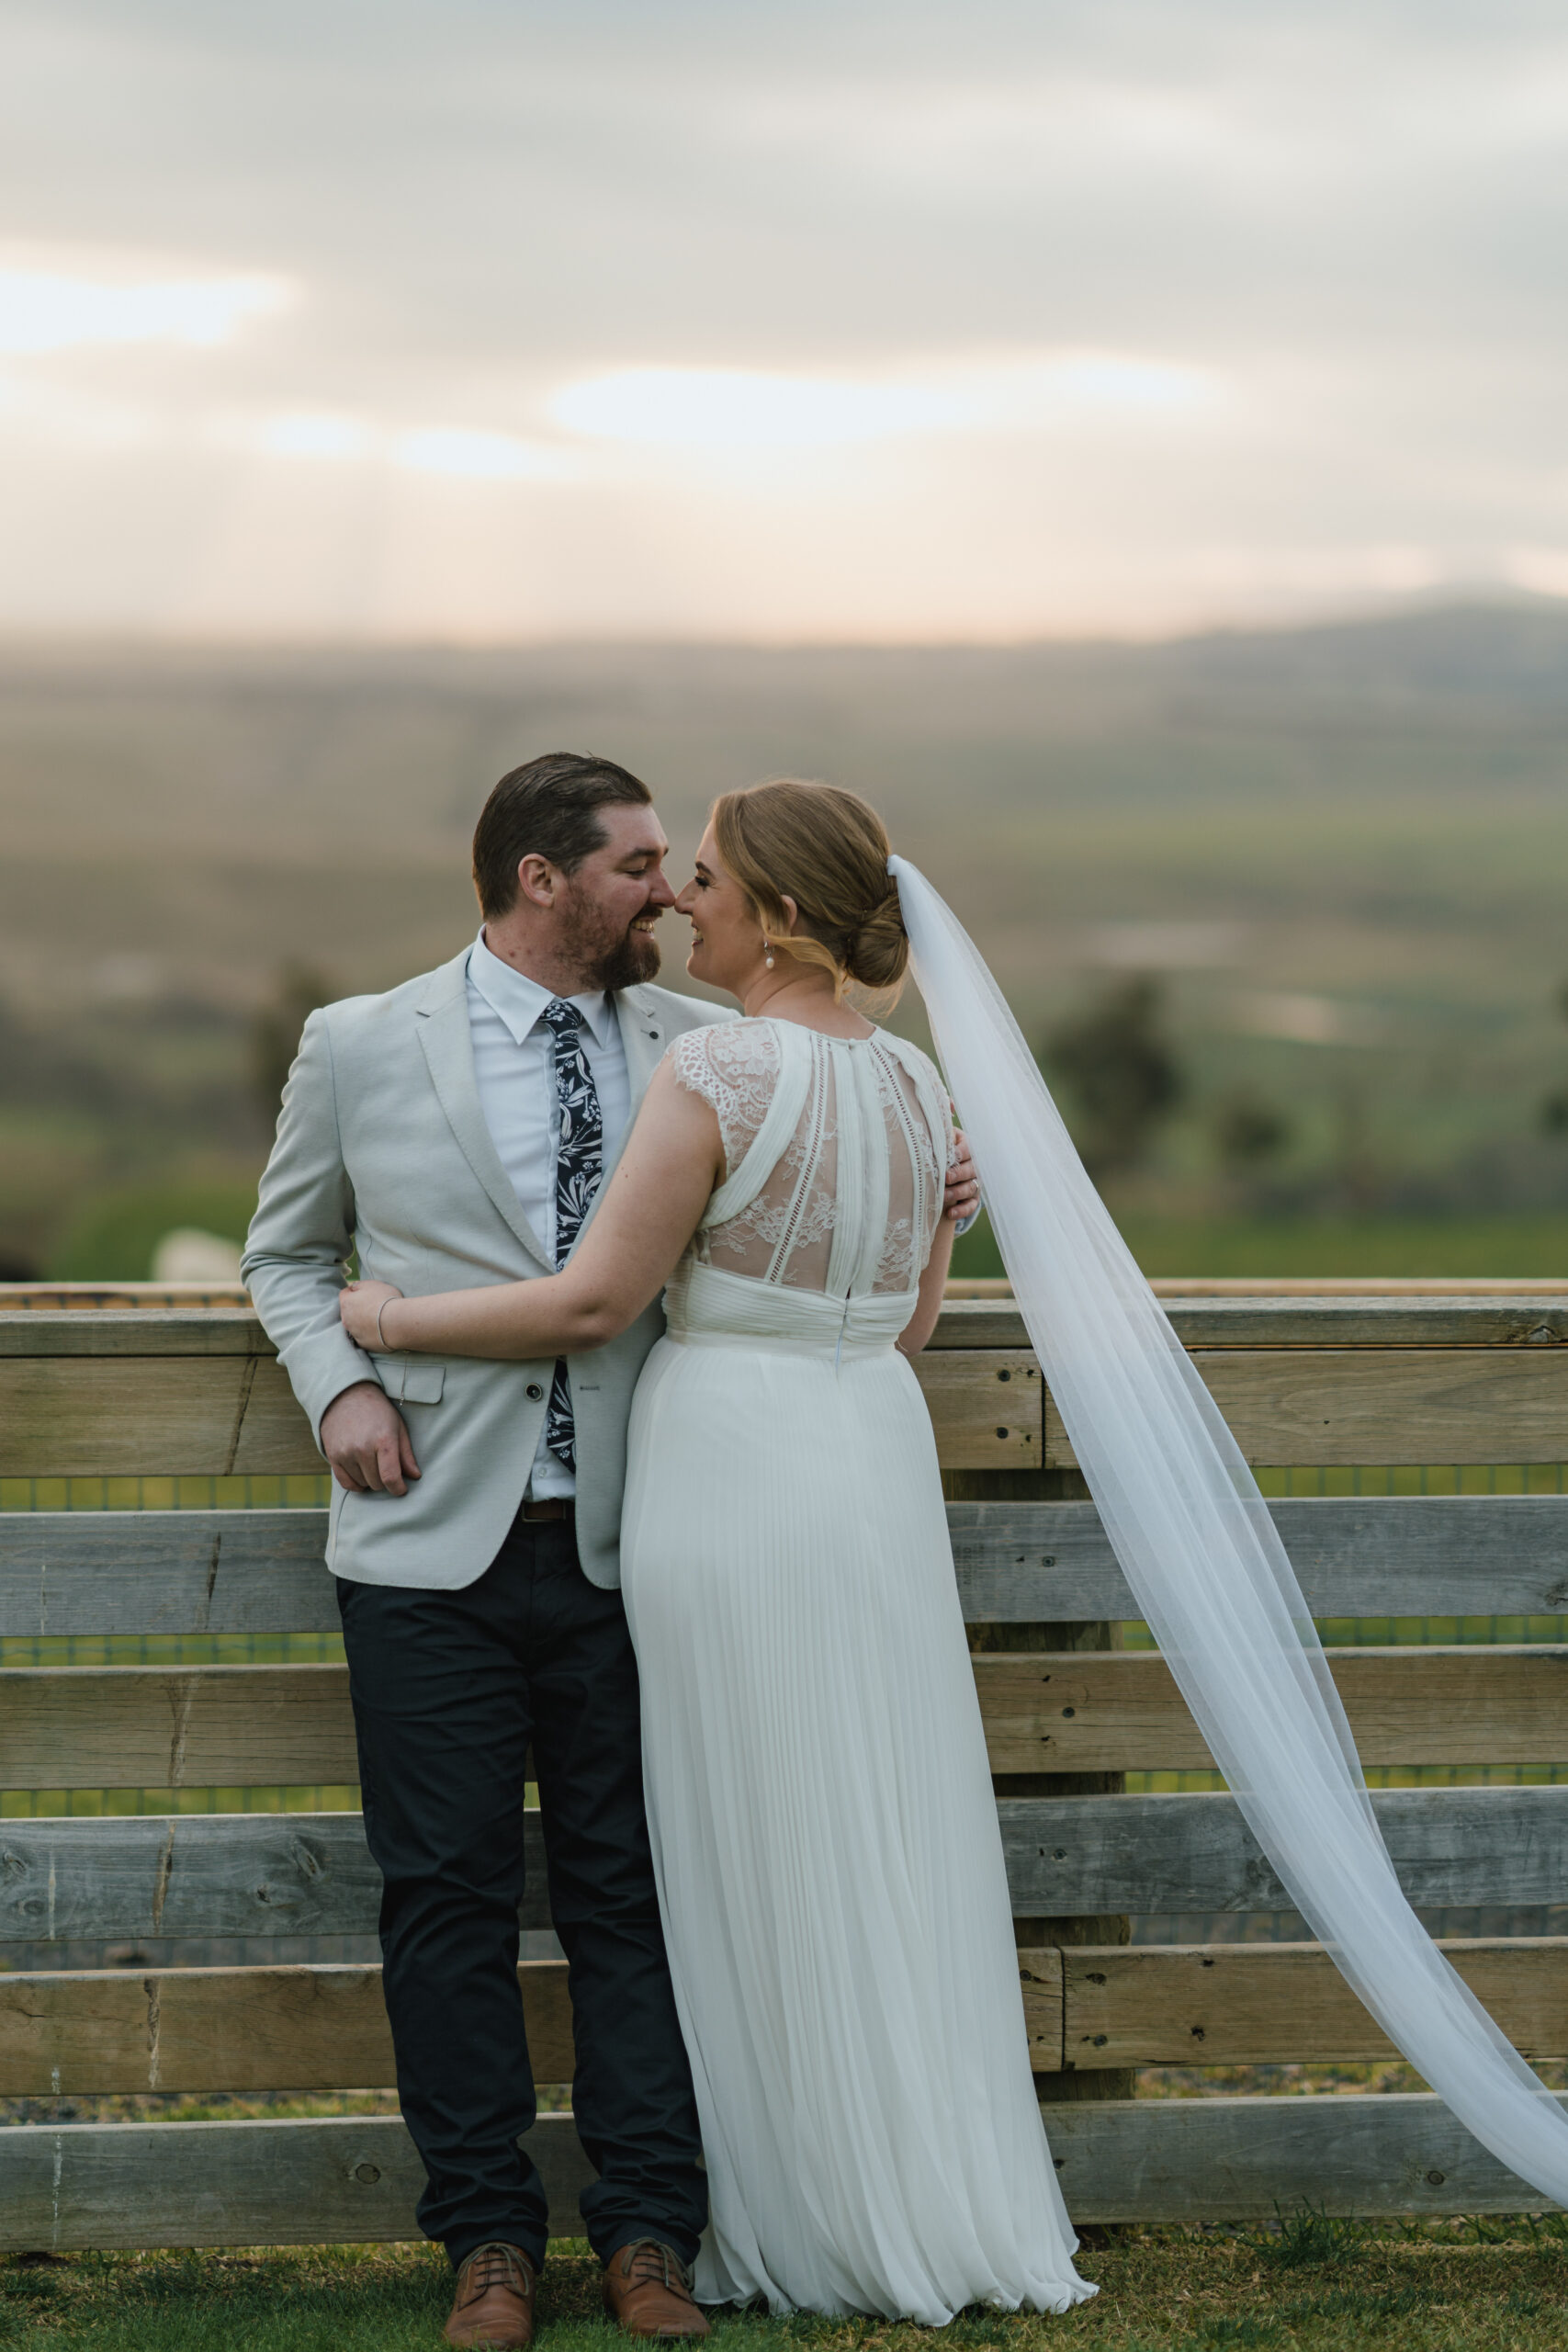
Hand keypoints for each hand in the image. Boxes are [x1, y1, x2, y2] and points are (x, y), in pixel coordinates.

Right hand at [319, 1380, 420, 1496]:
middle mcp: (362, 1448)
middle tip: (387, 1469)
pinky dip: (356, 1484)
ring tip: (373, 1465)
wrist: (346, 1396)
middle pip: (377, 1483)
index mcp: (383, 1440)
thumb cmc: (377, 1411)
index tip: (401, 1489)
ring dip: (370, 1480)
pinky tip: (362, 1476)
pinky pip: (346, 1483)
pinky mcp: (332, 1456)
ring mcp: (345, 1453)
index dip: (398, 1489)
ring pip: (362, 1484)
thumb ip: (406, 1454)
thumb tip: (415, 1476)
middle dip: (385, 1481)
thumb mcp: (397, 1427)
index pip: (390, 1477)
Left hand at [340, 1278, 402, 1348]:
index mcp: (346, 1302)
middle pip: (349, 1311)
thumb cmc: (385, 1300)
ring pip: (355, 1325)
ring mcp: (354, 1333)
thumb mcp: (372, 1284)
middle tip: (374, 1306)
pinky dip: (369, 1333)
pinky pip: (364, 1336)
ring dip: (362, 1321)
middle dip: (357, 1308)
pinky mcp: (363, 1344)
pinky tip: (380, 1330)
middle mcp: (346, 1319)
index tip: (365, 1292)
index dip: (354, 1291)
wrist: (397, 1323)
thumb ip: (359, 1285)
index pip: (344, 1293)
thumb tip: (353, 1288)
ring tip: (379, 1319)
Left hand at [944, 1129, 980, 1224]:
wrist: (939, 1165)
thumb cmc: (938, 1147)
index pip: (968, 1149)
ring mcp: (975, 1182)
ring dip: (957, 1192)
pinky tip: (950, 1213)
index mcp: (967, 1146)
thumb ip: (942, 1129)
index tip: (949, 1157)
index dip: (959, 1154)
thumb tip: (945, 1111)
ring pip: (971, 1188)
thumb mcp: (941, 1136)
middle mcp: (974, 1164)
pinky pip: (971, 1206)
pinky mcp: (972, 1197)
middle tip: (945, 1178)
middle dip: (958, 1174)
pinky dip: (962, 1210)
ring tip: (943, 1196)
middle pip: (971, 1169)